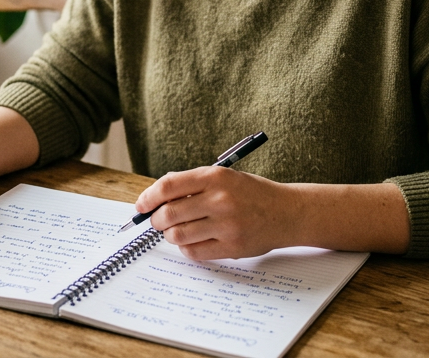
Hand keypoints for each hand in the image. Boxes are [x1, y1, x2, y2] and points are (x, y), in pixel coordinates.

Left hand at [134, 166, 299, 260]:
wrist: (287, 212)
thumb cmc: (251, 193)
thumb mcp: (224, 177)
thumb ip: (192, 185)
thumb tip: (155, 198)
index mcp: (215, 177)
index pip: (168, 186)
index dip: (148, 197)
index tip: (141, 205)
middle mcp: (220, 200)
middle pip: (169, 214)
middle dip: (157, 220)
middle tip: (159, 221)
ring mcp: (227, 225)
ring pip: (178, 235)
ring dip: (171, 235)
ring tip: (178, 230)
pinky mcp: (232, 247)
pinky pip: (194, 252)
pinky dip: (186, 248)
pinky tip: (193, 240)